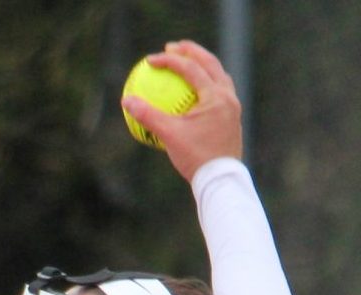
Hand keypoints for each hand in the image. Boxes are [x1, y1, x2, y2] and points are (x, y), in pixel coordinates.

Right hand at [125, 40, 244, 181]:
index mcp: (215, 96)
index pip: (191, 68)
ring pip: (219, 76)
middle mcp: (228, 97)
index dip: (169, 60)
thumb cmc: (195, 158)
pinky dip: (207, 84)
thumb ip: (148, 115)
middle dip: (191, 52)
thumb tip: (126, 101)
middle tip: (173, 47)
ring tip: (187, 63)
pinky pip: (220, 92)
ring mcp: (233, 108)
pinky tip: (194, 91)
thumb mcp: (169, 135)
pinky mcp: (233, 119)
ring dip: (203, 66)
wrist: (220, 181)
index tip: (151, 60)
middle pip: (210, 63)